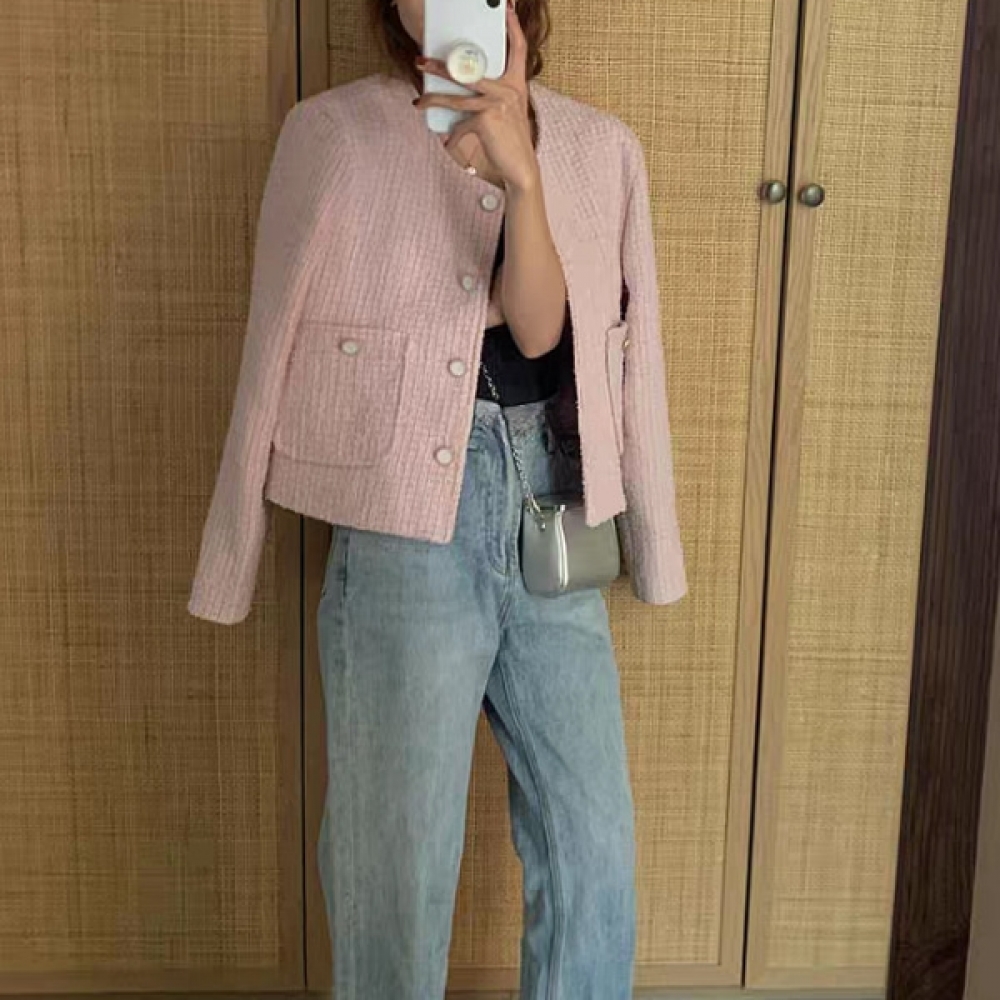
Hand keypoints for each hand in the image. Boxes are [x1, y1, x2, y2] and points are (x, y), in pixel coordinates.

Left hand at [413, 0, 539, 192]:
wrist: (521, 167)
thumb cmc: (511, 142)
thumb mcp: (506, 115)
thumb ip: (491, 101)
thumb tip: (461, 100)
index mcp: (516, 84)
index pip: (517, 49)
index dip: (512, 27)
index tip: (506, 9)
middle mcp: (508, 90)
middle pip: (470, 70)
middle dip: (442, 66)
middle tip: (421, 60)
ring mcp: (497, 103)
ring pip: (457, 97)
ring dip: (434, 98)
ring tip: (418, 100)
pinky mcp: (486, 120)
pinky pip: (461, 125)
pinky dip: (454, 136)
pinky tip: (449, 142)